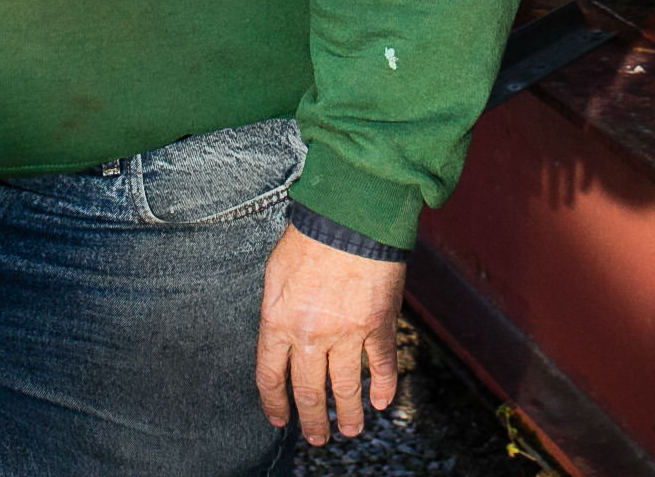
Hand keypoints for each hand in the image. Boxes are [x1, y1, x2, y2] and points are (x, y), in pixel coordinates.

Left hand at [253, 223, 405, 444]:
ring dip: (348, 414)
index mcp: (277, 322)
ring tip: (350, 430)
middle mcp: (309, 336)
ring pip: (344, 387)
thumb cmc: (309, 235)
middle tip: (316, 437)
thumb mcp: (275, 273)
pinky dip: (383, 387)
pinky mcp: (377, 325)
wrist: (350, 216)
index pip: (271, 377)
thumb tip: (279, 331)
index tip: (279, 419)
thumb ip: (276, 308)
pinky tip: (382, 401)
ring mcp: (345, 333)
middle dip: (312, 420)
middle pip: (308, 391)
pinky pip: (380, 365)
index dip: (274, 403)